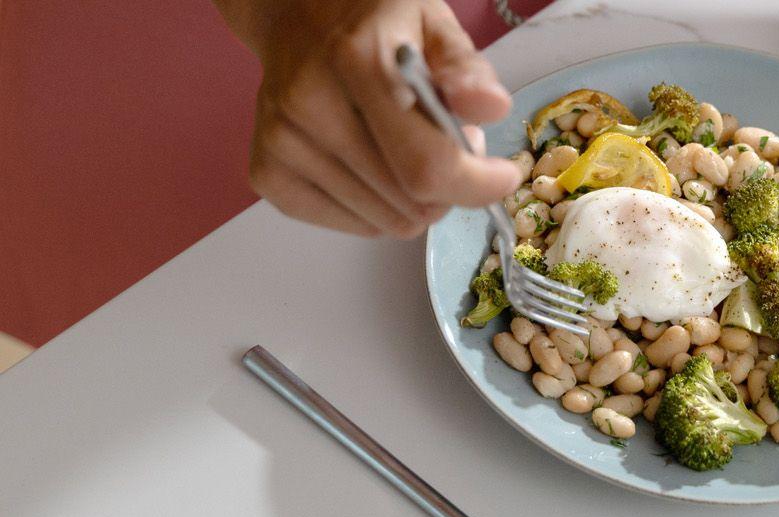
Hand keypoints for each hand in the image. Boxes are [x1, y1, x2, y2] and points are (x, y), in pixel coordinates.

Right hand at [214, 0, 521, 236]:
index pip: (426, 163)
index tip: (504, 176)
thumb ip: (466, 67)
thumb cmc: (377, 24)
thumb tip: (492, 107)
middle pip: (410, 201)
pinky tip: (376, 168)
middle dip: (450, 188)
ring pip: (385, 222)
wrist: (298, 16)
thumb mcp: (434, 23)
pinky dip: (378, 210)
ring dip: (415, 200)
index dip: (476, 184)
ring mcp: (282, 143)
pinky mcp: (266, 174)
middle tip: (448, 148)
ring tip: (407, 151)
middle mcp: (309, 104)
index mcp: (357, 61)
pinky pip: (351, 226)